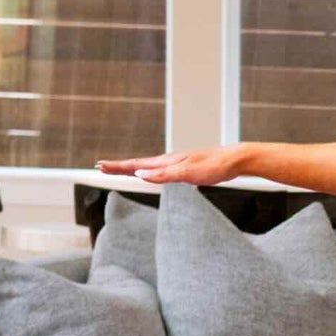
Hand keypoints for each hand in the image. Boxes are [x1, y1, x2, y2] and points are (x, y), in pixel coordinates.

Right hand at [93, 144, 243, 185]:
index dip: (118, 167)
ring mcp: (178, 163)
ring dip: (134, 167)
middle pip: (139, 163)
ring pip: (150, 165)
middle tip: (102, 167)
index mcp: (167, 162)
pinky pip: (162, 169)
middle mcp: (170, 160)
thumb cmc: (214, 167)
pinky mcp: (188, 167)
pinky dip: (151, 170)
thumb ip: (164, 175)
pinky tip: (154, 173)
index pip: (136, 164)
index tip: (100, 166)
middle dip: (120, 166)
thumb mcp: (188, 173)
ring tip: (122, 169)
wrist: (235, 160)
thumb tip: (140, 174)